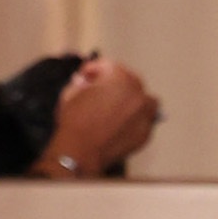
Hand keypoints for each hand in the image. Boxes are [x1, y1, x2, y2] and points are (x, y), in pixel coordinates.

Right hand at [40, 57, 161, 176]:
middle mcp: (136, 92)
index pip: (109, 66)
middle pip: (130, 81)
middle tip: (103, 94)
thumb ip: (81, 81)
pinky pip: (146, 121)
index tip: (88, 77)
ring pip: (146, 100)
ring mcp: (143, 113)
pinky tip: (124, 125)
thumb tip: (84, 80)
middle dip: (116, 84)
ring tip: (120, 109)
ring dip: (135, 101)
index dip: (95, 71)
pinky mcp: (144, 133)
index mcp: (118, 76)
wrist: (80, 152)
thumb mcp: (71, 92)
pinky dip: (137, 121)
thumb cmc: (74, 122)